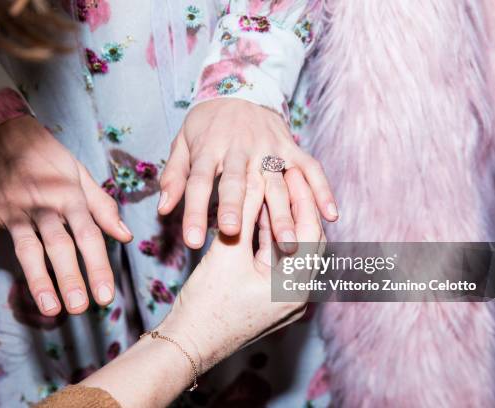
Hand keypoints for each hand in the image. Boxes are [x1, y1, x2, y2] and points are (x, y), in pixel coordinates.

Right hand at [0, 115, 131, 314]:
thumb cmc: (44, 153)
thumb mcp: (78, 173)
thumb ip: (102, 206)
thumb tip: (125, 236)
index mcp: (69, 196)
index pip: (89, 236)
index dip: (98, 266)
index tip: (106, 296)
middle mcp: (43, 205)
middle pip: (59, 246)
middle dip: (71, 278)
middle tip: (80, 308)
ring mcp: (11, 207)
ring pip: (26, 246)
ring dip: (37, 277)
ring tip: (49, 307)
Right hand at [157, 167, 324, 371]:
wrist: (187, 345)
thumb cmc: (206, 305)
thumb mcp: (225, 253)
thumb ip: (243, 214)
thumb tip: (255, 178)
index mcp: (295, 287)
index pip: (310, 233)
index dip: (302, 197)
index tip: (291, 171)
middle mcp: (298, 296)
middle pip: (306, 242)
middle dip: (297, 207)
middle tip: (286, 176)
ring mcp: (286, 300)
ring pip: (291, 251)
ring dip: (283, 222)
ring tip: (274, 188)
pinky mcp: (271, 300)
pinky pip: (277, 263)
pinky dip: (270, 240)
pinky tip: (260, 215)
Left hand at [158, 98, 335, 250]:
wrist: (240, 85)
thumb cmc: (207, 124)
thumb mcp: (183, 143)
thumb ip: (174, 175)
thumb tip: (164, 209)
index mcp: (210, 147)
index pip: (199, 181)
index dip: (194, 211)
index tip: (192, 241)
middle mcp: (241, 148)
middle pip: (238, 181)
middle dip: (236, 208)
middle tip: (235, 236)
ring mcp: (270, 147)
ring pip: (277, 183)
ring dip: (283, 213)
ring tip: (288, 245)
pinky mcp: (291, 146)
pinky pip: (310, 168)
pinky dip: (322, 190)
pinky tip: (331, 215)